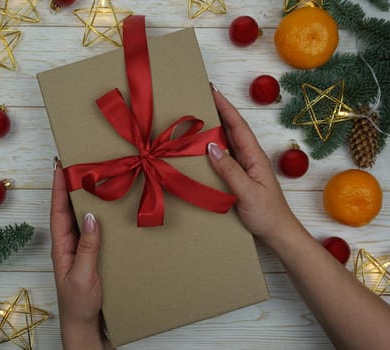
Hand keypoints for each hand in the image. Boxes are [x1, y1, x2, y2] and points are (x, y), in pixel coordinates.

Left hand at [50, 163, 111, 349]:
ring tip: (93, 180)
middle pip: (68, 210)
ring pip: (81, 219)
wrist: (86, 328)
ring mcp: (80, 250)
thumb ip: (86, 247)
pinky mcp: (92, 257)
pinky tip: (108, 212)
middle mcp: (69, 244)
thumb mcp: (82, 275)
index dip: (58, 188)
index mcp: (62, 247)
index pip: (58, 211)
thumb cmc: (79, 305)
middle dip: (70, 187)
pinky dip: (99, 217)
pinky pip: (94, 231)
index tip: (59, 166)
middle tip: (77, 165)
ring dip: (85, 199)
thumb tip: (90, 216)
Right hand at [207, 87, 300, 242]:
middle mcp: (249, 158)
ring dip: (215, 127)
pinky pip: (224, 156)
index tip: (212, 90)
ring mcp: (245, 167)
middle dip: (219, 110)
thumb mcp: (247, 192)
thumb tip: (211, 147)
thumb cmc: (267, 214)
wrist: (278, 233)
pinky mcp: (239, 177)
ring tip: (199, 116)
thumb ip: (230, 170)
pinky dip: (213, 147)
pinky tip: (204, 147)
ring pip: (228, 141)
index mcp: (254, 157)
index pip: (238, 126)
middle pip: (232, 129)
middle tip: (201, 97)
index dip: (225, 107)